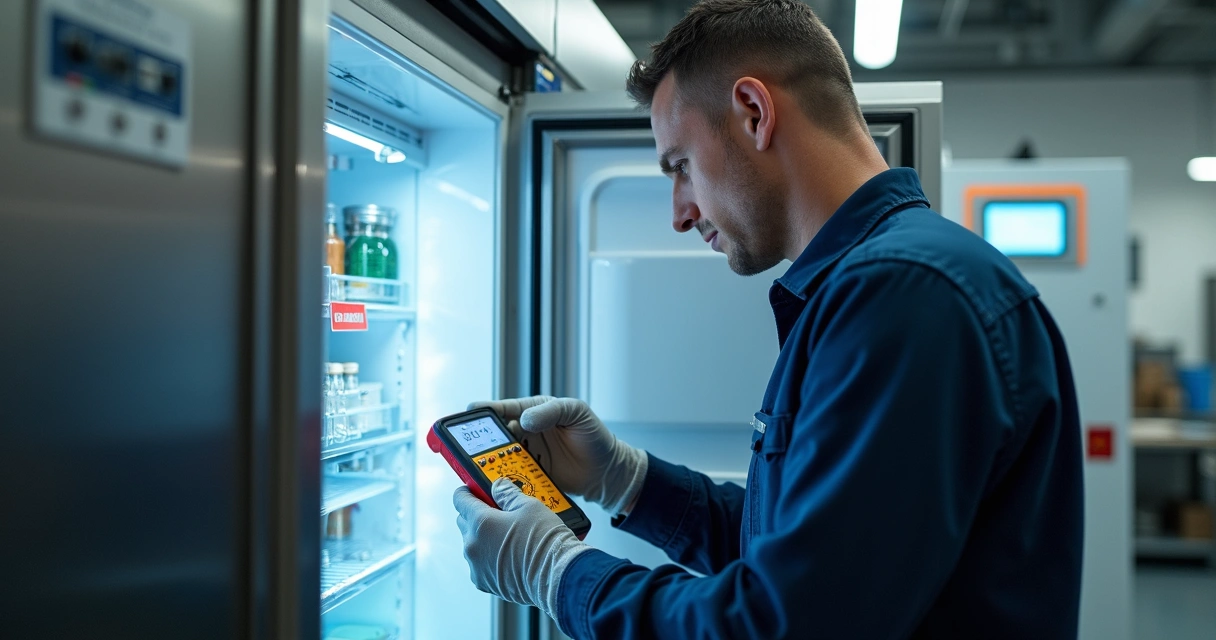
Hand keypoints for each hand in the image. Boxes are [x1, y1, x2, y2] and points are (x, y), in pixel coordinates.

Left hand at [453, 478, 590, 619]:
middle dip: (475, 515)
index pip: (460, 500)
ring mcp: (476, 566)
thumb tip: (497, 486)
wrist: (557, 576)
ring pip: (471, 544)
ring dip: (482, 538)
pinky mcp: (484, 583)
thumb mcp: (529, 506)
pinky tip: (509, 556)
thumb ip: (507, 493)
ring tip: (507, 537)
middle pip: (463, 522)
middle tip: (498, 513)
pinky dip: (488, 558)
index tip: (475, 490)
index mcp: (480, 522)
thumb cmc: (544, 541)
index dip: (467, 492)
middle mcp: (472, 545)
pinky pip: (479, 564)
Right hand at [469, 396, 647, 514]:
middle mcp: (525, 433)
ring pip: (499, 459)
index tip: (470, 413)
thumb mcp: (577, 413)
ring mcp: (526, 456)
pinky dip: (504, 483)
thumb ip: (551, 412)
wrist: (607, 472)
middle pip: (494, 436)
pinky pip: (512, 479)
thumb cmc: (594, 436)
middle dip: (479, 442)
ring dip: (489, 465)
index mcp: (533, 411)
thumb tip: (525, 419)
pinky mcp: (530, 478)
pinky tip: (498, 487)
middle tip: (466, 448)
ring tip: (479, 469)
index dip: (485, 411)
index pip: (504, 409)